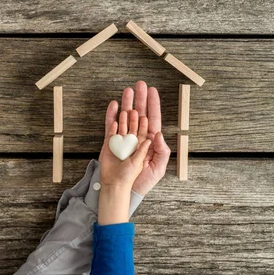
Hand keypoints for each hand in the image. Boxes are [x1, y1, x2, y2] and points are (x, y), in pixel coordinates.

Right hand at [100, 81, 170, 196]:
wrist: (124, 189)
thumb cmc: (143, 181)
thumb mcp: (158, 168)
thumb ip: (161, 150)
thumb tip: (158, 134)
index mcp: (150, 141)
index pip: (152, 119)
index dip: (152, 104)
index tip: (152, 91)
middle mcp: (137, 137)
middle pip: (138, 113)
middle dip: (139, 99)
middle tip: (138, 85)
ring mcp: (124, 138)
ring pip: (125, 116)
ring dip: (126, 104)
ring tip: (126, 92)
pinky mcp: (112, 142)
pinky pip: (112, 126)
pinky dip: (112, 115)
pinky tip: (113, 105)